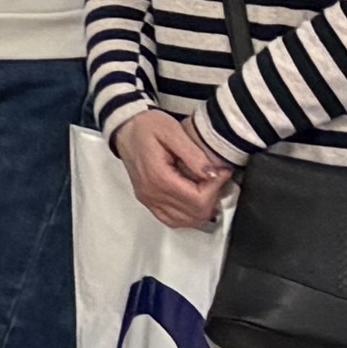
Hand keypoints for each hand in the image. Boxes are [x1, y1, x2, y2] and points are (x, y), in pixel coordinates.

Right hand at [115, 107, 235, 229]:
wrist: (124, 128)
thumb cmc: (147, 126)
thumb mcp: (172, 131)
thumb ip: (193, 154)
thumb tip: (213, 174)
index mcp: (158, 177)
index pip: (197, 199)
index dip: (216, 188)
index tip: (222, 171)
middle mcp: (152, 194)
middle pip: (194, 213)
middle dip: (212, 197)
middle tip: (216, 177)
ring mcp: (148, 200)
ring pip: (185, 221)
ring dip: (202, 208)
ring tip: (207, 187)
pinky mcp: (148, 201)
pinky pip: (172, 220)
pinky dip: (188, 216)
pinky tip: (194, 202)